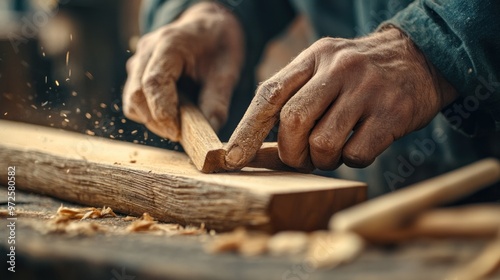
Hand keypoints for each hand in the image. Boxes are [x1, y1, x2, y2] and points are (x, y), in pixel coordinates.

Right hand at [123, 2, 243, 140]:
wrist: (210, 28)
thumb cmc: (219, 47)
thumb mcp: (228, 71)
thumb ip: (217, 101)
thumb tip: (209, 132)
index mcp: (171, 43)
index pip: (154, 83)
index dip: (162, 113)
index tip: (177, 133)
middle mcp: (148, 49)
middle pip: (136, 94)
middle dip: (157, 121)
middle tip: (181, 134)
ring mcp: (138, 60)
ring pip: (131, 100)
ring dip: (152, 119)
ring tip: (179, 121)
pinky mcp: (136, 72)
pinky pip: (134, 100)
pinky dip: (149, 114)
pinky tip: (171, 112)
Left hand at [225, 27, 457, 170]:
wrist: (420, 58)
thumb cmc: (359, 74)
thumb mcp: (324, 69)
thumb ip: (292, 100)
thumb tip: (257, 149)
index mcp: (314, 57)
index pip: (269, 95)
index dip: (247, 130)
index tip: (231, 158)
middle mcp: (339, 69)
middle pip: (293, 121)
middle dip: (290, 152)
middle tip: (300, 159)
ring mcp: (367, 90)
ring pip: (323, 143)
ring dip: (321, 159)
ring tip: (332, 152)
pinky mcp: (392, 113)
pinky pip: (356, 154)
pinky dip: (351, 160)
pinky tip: (358, 147)